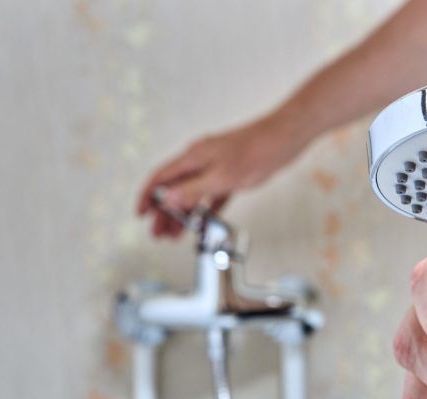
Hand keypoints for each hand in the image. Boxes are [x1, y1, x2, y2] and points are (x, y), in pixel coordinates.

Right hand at [137, 114, 305, 237]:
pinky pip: (212, 195)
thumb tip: (168, 201)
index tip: (140, 215)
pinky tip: (205, 223)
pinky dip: (206, 210)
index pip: (160, 178)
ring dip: (183, 214)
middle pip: (174, 189)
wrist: (286, 136)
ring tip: (176, 234)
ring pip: (192, 194)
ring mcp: (216, 166)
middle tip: (158, 234)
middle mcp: (201, 160)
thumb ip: (194, 190)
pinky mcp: (231, 174)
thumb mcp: (223, 177)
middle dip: (163, 213)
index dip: (147, 197)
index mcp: (193, 157)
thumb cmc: (258, 150)